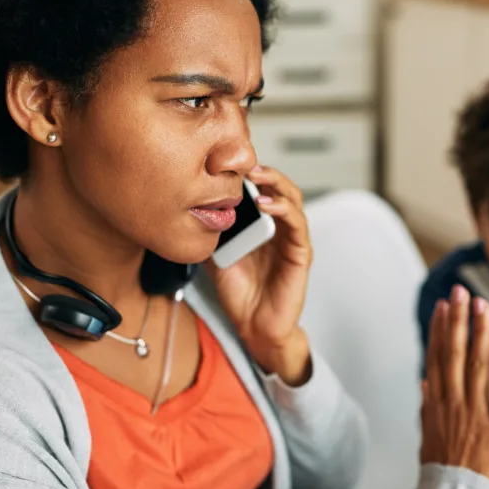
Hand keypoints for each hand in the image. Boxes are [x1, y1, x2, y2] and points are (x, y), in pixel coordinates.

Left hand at [209, 166, 311, 384]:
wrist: (254, 327)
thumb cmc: (240, 293)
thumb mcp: (215, 255)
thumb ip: (210, 233)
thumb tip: (187, 212)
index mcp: (263, 225)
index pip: (262, 189)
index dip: (250, 174)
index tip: (230, 161)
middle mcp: (280, 228)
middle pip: (280, 187)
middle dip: (264, 171)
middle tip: (244, 163)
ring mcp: (293, 240)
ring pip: (293, 200)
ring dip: (276, 184)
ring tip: (257, 176)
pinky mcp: (301, 255)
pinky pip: (298, 226)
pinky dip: (285, 211)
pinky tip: (267, 204)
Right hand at [420, 285, 488, 488]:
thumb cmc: (443, 474)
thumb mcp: (428, 439)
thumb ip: (428, 409)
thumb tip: (424, 385)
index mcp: (435, 404)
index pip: (438, 358)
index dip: (441, 329)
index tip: (444, 306)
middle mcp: (454, 401)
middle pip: (455, 352)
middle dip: (459, 319)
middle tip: (462, 291)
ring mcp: (477, 410)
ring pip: (478, 362)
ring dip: (481, 330)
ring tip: (483, 304)